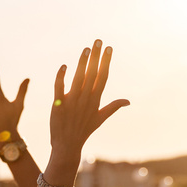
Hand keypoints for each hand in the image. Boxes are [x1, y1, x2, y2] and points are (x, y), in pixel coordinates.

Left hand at [48, 40, 128, 160]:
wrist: (67, 145)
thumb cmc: (84, 130)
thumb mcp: (101, 118)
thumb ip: (113, 107)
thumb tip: (128, 101)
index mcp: (95, 100)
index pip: (102, 76)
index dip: (106, 61)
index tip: (109, 48)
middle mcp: (85, 99)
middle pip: (92, 74)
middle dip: (96, 56)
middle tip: (98, 40)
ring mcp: (72, 101)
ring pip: (78, 78)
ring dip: (82, 62)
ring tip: (86, 48)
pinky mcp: (58, 104)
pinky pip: (59, 88)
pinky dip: (61, 77)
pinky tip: (64, 65)